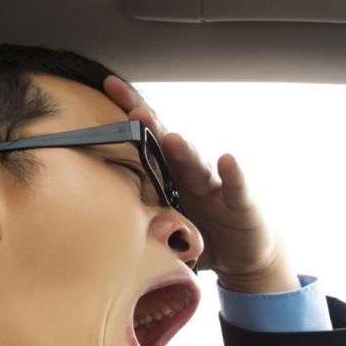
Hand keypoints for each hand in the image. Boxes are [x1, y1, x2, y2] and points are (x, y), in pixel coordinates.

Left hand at [104, 76, 298, 293]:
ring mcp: (217, 188)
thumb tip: (100, 227)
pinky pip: (237, 189)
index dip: (129, 116)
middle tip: (135, 112)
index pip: (146, 142)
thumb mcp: (163, 235)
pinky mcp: (243, 205)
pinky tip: (228, 161)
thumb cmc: (201, 240)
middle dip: (152, 127)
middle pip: (169, 146)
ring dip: (186, 152)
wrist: (245, 259)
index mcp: (168, 179)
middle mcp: (191, 176)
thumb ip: (138, 227)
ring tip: (173, 140)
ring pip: (198, 167)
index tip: (110, 86)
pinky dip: (233, 175)